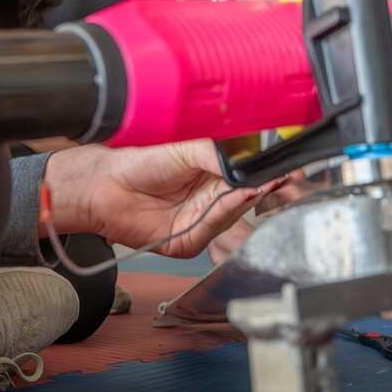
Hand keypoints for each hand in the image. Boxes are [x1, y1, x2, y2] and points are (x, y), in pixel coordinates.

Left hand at [42, 140, 281, 257]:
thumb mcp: (187, 149)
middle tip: (280, 178)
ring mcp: (198, 222)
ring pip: (232, 215)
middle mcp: (208, 200)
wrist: (107, 184)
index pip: (247, 179)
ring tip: (256, 185)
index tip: (283, 170)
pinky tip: (230, 199)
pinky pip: (211, 230)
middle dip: (263, 189)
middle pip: (246, 199)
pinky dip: (222, 215)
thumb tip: (245, 165)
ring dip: (245, 201)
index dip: (265, 176)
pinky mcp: (186, 241)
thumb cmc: (140, 162)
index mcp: (211, 176)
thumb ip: (218, 157)